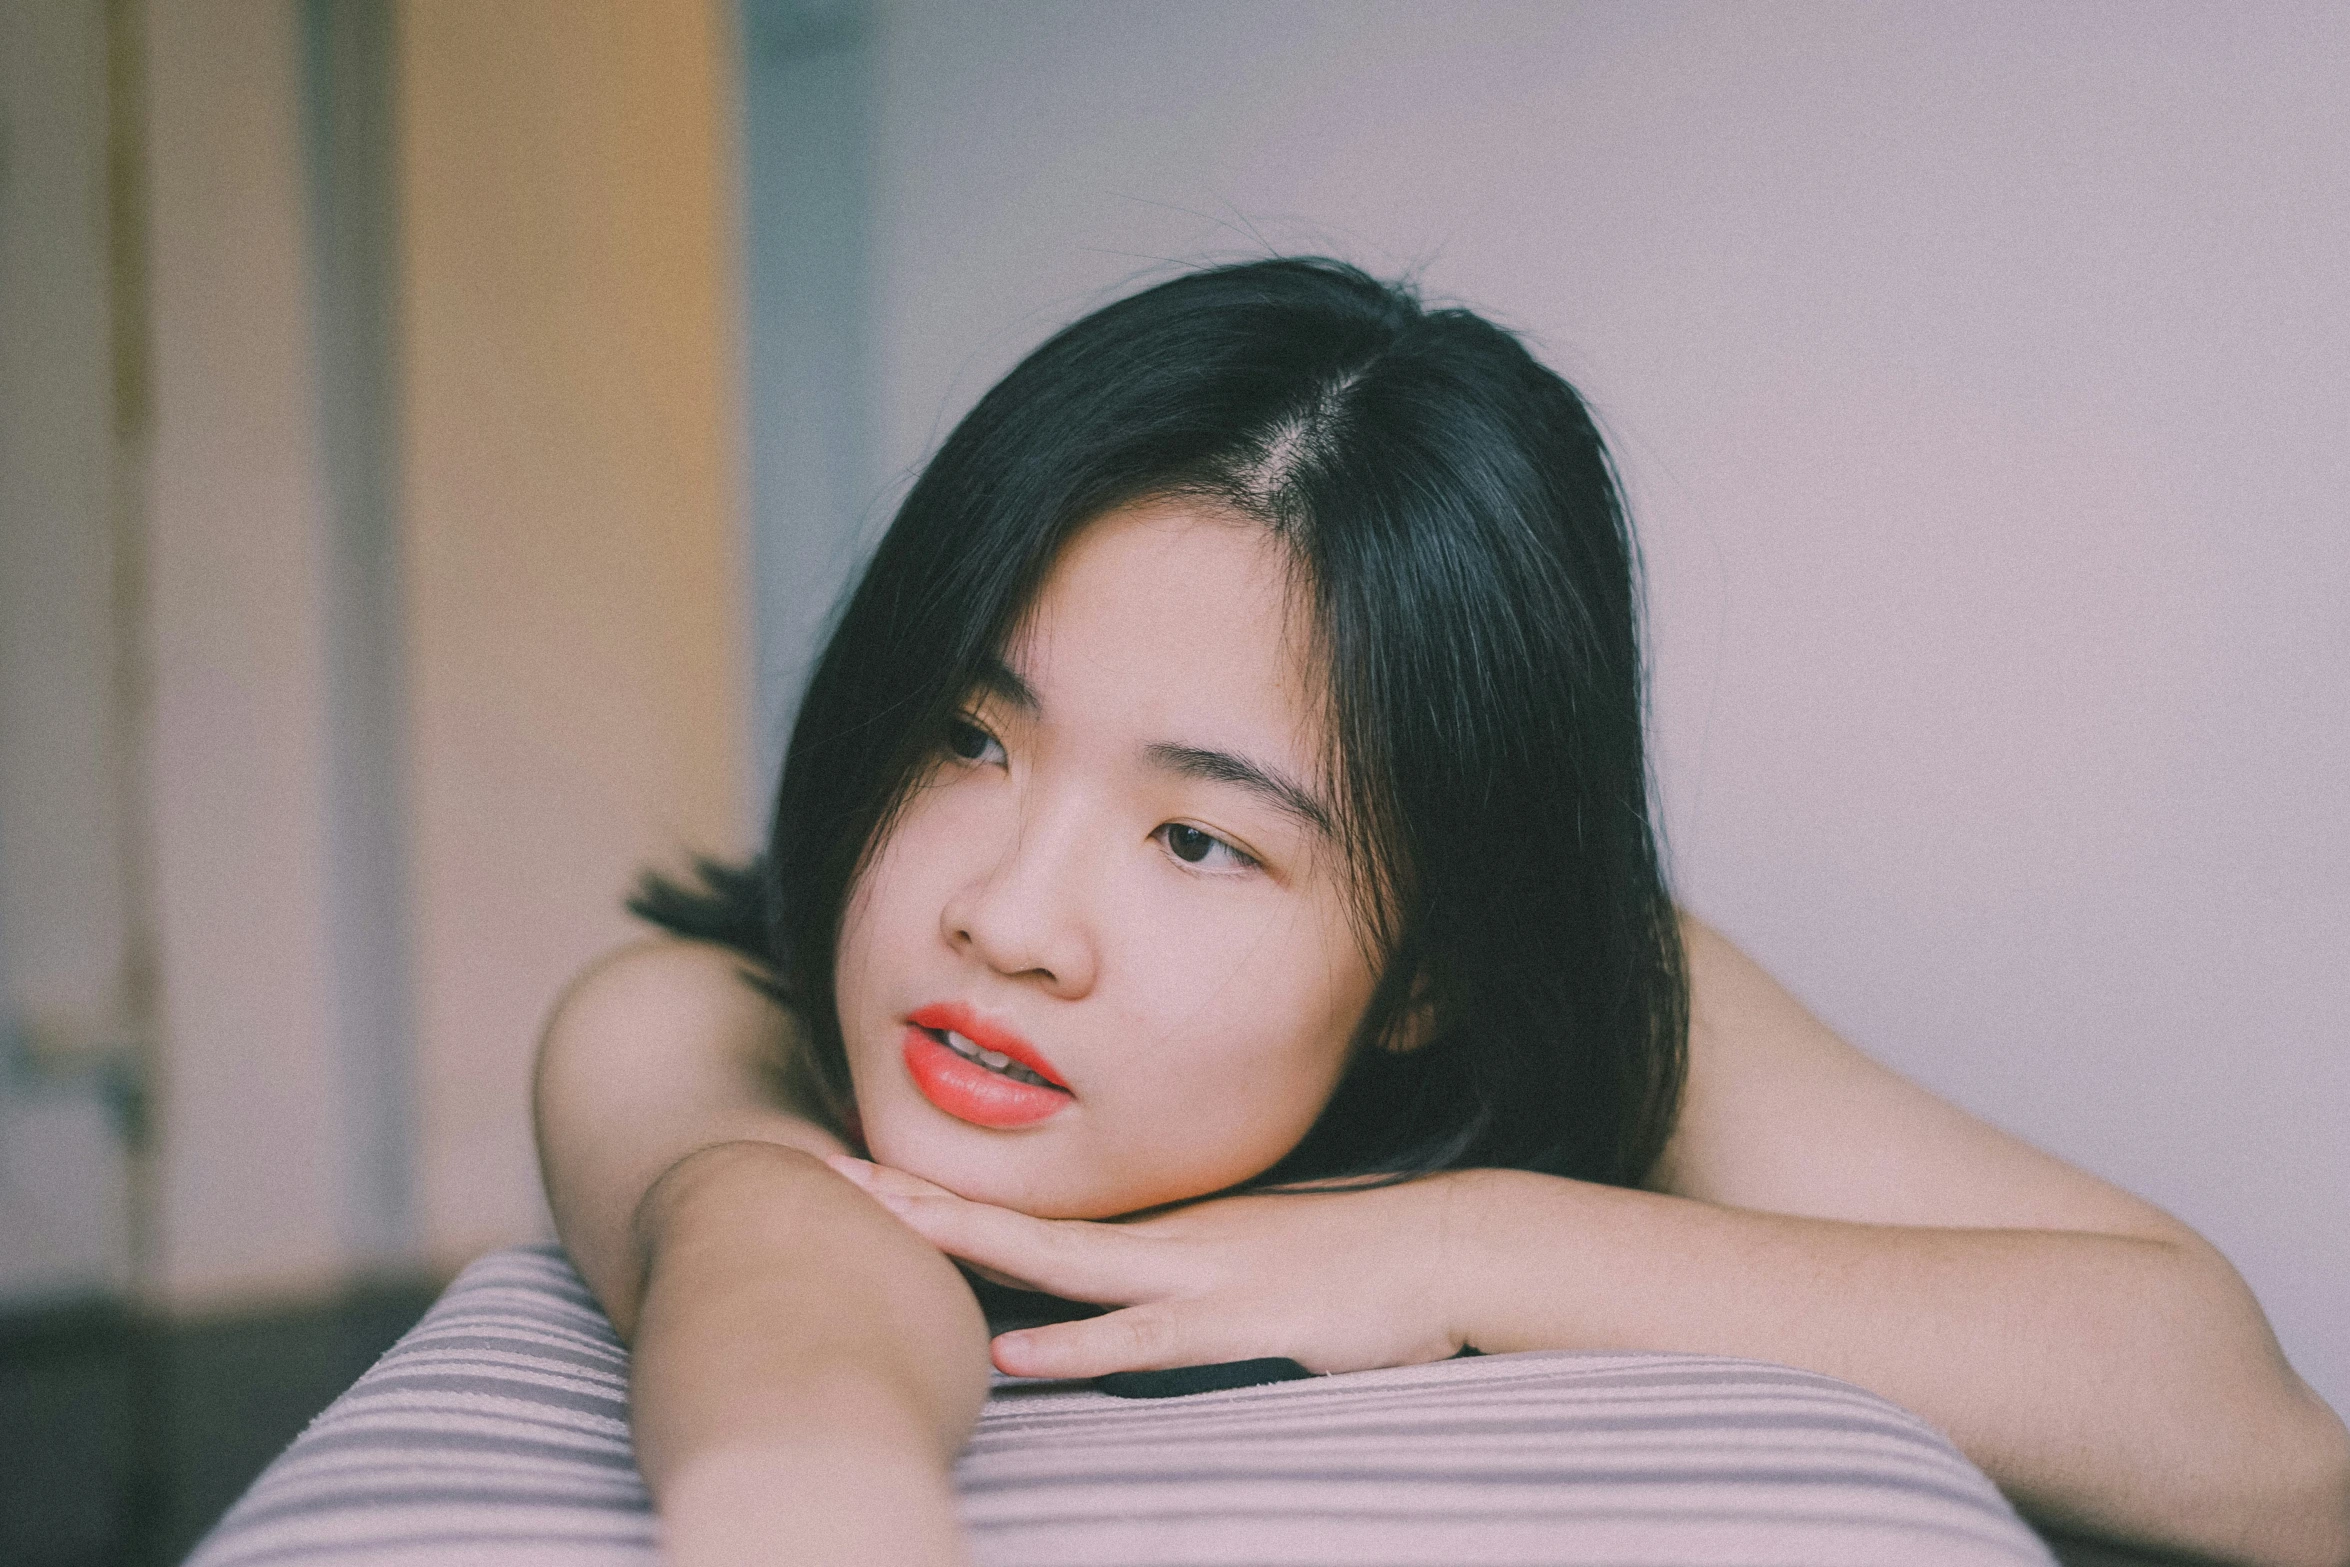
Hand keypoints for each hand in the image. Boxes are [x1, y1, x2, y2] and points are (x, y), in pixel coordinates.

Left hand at [824, 1155, 1499, 1380]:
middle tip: (821, 1168)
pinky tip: (1012, 1354)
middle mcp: (1160, 1239)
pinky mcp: (1240, 1319)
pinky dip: (1075, 1345)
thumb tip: (1103, 1302)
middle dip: (916, 1199)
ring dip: (968, 1245)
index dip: (939, 1194)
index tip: (854, 1172)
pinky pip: (1143, 1338)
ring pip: (1058, 1262)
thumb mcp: (1249, 1256)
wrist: (1446, 1248)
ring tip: (882, 1227)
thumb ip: (1177, 1275)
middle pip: (1014, 1220)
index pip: (1026, 1211)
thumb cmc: (1353, 1257)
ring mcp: (1196, 1275)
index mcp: (1157, 1227)